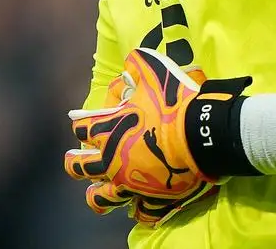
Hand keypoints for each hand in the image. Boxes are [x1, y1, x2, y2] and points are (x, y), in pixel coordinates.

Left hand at [64, 48, 249, 225]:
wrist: (202, 133)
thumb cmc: (174, 102)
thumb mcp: (154, 70)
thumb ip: (137, 64)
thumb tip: (130, 63)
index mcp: (109, 131)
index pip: (82, 129)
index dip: (80, 124)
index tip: (82, 121)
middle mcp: (113, 161)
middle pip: (81, 168)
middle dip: (75, 163)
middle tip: (73, 161)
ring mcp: (132, 184)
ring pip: (103, 198)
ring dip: (97, 194)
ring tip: (94, 193)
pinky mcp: (154, 198)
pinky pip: (142, 212)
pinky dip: (139, 210)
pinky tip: (137, 209)